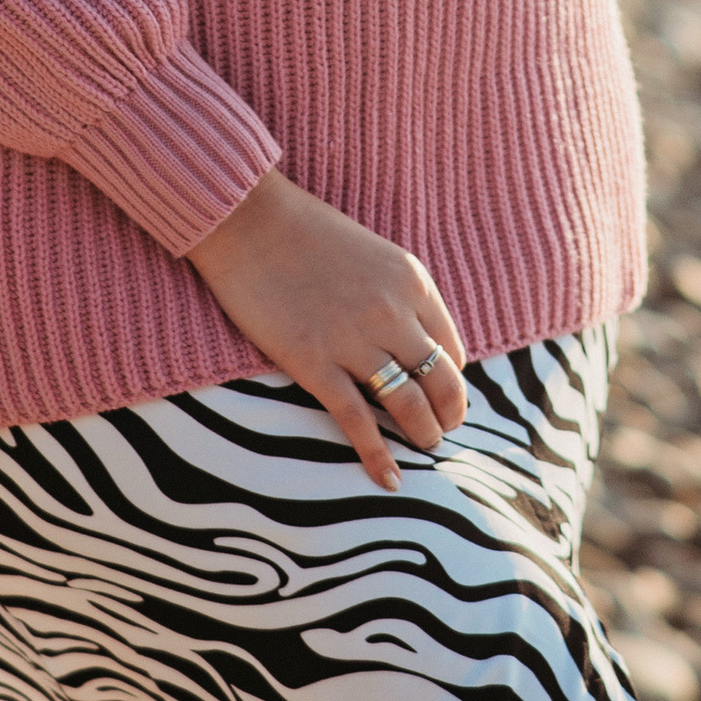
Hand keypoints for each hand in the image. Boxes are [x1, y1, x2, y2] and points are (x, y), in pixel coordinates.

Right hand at [188, 170, 471, 489]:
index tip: (442, 397)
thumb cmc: (306, 233)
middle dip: (448, 415)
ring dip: (423, 435)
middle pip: (442, 382)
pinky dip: (378, 456)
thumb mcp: (373, 253)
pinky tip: (390, 480)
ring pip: (409, 406)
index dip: (451, 380)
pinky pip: (359, 421)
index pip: (452, 349)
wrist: (247, 220)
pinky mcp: (314, 363)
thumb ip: (398, 295)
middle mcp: (392, 312)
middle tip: (441, 433)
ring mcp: (353, 340)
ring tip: (422, 449)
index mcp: (412, 280)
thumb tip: (413, 344)